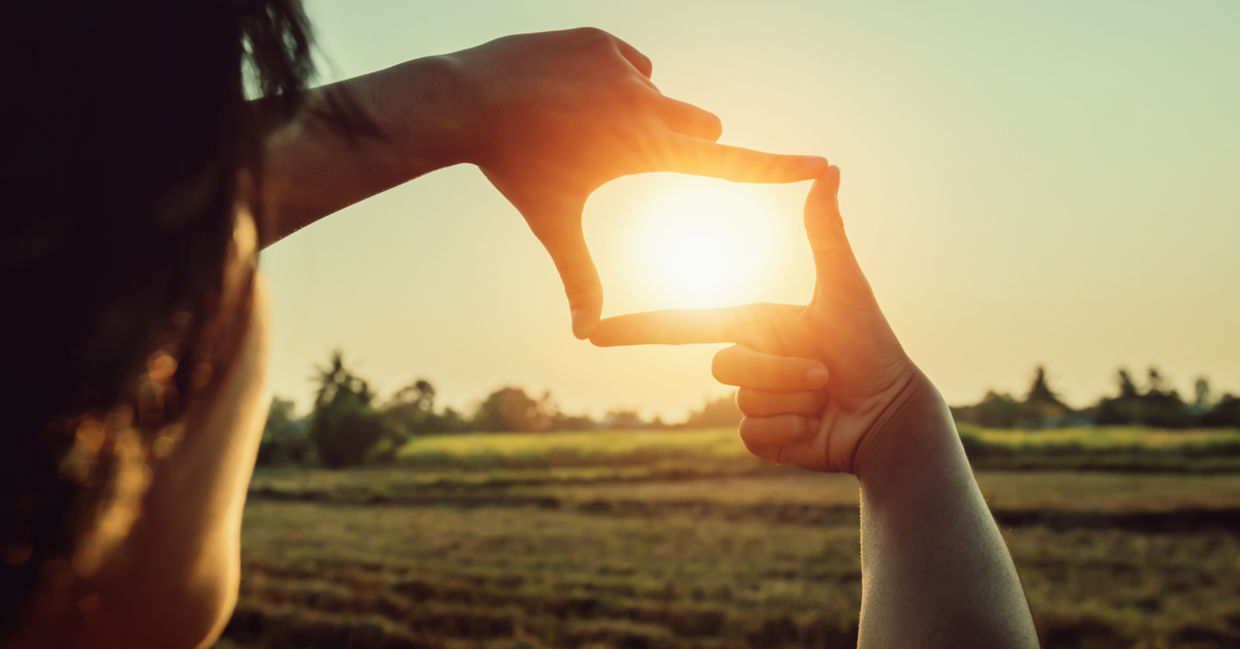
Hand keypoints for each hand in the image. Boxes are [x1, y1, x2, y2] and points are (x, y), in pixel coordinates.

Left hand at [446, 28, 827, 338]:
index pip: (729, 162)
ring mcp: (626, 64)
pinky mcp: (604, 38)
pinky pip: (626, 63)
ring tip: (578, 122)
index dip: (779, 167)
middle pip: (699, 125)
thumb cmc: (516, 169)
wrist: (468, 99)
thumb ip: (578, 277)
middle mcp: (648, 102)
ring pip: (656, 92)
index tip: (822, 164)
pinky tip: (568, 90)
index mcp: (646, 148)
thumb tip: (583, 336)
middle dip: (679, 139)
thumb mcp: (553, 223)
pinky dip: (608, 79)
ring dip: (635, 109)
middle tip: (618, 149)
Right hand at [590, 167, 943, 473]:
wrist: (891, 414)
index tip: (593, 333)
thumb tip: (829, 168)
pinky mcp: (762, 440)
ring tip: (826, 394)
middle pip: (725, 367)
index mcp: (752, 324)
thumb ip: (825, 231)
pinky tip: (815, 427)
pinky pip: (751, 435)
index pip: (683, 327)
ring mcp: (751, 403)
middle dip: (779, 371)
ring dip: (792, 399)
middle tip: (823, 372)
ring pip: (742, 403)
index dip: (636, 329)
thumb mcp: (844, 286)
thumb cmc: (873, 346)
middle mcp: (747, 362)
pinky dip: (788, 431)